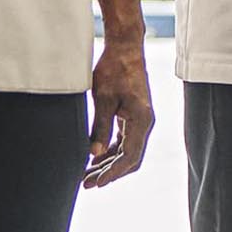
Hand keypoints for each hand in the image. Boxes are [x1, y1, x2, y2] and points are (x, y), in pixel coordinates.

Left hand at [84, 25, 154, 186]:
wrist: (124, 47)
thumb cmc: (114, 70)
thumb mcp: (103, 99)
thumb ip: (100, 128)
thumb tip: (94, 154)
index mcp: (142, 121)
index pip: (129, 157)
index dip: (112, 173)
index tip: (96, 182)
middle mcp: (144, 123)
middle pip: (129, 159)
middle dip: (109, 173)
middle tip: (86, 183)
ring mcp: (140, 120)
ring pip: (126, 151)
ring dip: (108, 163)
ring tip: (87, 174)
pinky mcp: (133, 115)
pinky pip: (123, 140)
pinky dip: (109, 151)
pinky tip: (93, 157)